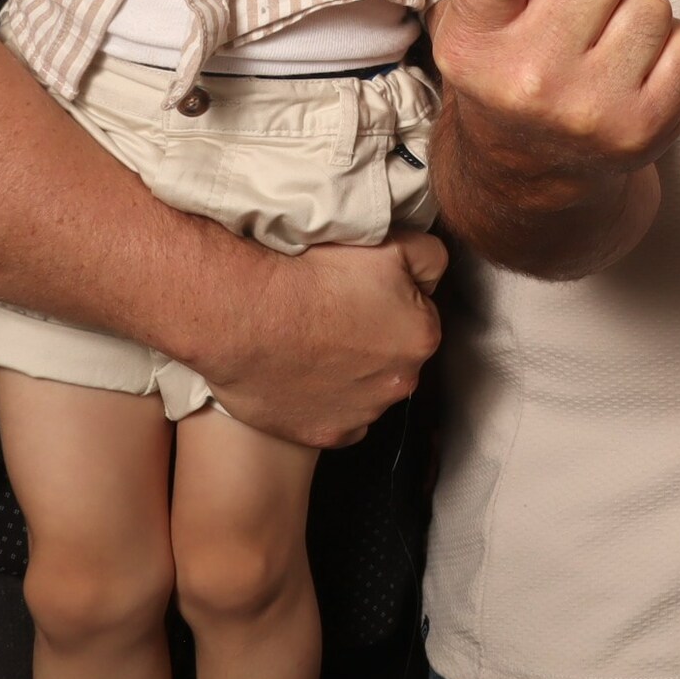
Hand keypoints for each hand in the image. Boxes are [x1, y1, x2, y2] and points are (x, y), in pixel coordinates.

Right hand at [189, 234, 445, 447]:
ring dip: (352, 374)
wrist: (246, 317)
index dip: (391, 303)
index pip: (420, 317)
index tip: (359, 296)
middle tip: (335, 320)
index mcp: (423, 336)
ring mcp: (365, 414)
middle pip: (396, 356)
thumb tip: (433, 277)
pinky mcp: (328, 434)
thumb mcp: (391, 244)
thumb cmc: (314, 277)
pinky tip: (308, 380)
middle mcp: (402, 382)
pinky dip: (329, 405)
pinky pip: (342, 420)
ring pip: (370, 389)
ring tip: (314, 347)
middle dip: (375, 341)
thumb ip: (431, 257)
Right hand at [431, 0, 679, 272]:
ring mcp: (586, 111)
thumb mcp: (497, 9)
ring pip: (651, 1)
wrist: (528, 176)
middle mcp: (523, 78)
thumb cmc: (516, 62)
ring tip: (603, 48)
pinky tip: (633, 74)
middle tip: (576, 16)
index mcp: (474, 36)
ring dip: (636, 12)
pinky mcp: (643, 130)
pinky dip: (670, 47)